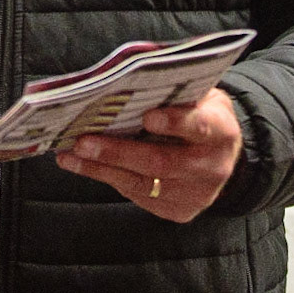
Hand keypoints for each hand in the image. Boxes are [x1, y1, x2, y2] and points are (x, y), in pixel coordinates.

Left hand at [57, 88, 242, 222]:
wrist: (223, 158)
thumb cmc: (202, 115)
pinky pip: (139, 196)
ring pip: (142, 184)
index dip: (174, 122)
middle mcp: (212, 167)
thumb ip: (176, 91)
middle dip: (118, 152)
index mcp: (222, 131)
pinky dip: (109, 179)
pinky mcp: (179, 210)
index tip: (147, 116)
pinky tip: (85, 166)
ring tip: (70, 155)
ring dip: (101, 169)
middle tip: (84, 140)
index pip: (200, 127)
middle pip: (161, 162)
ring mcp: (196, 194)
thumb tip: (128, 81)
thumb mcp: (202, 96)